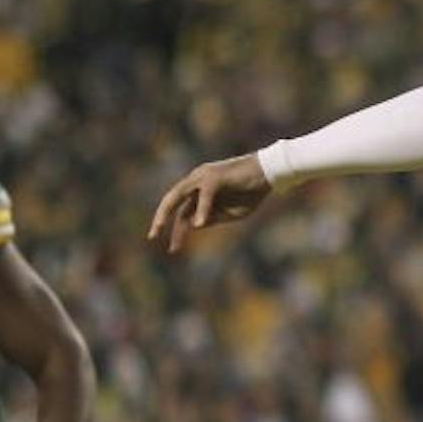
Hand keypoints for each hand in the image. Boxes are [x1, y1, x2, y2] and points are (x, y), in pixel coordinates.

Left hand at [147, 153, 272, 253]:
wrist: (270, 173)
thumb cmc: (253, 191)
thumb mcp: (231, 212)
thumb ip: (212, 217)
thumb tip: (195, 224)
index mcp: (199, 188)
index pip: (181, 209)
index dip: (175, 228)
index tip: (172, 248)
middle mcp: (196, 180)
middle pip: (172, 200)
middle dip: (160, 218)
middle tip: (152, 237)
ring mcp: (204, 176)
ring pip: (179, 195)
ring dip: (168, 213)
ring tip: (162, 229)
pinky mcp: (215, 177)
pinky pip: (204, 195)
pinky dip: (201, 210)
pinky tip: (199, 225)